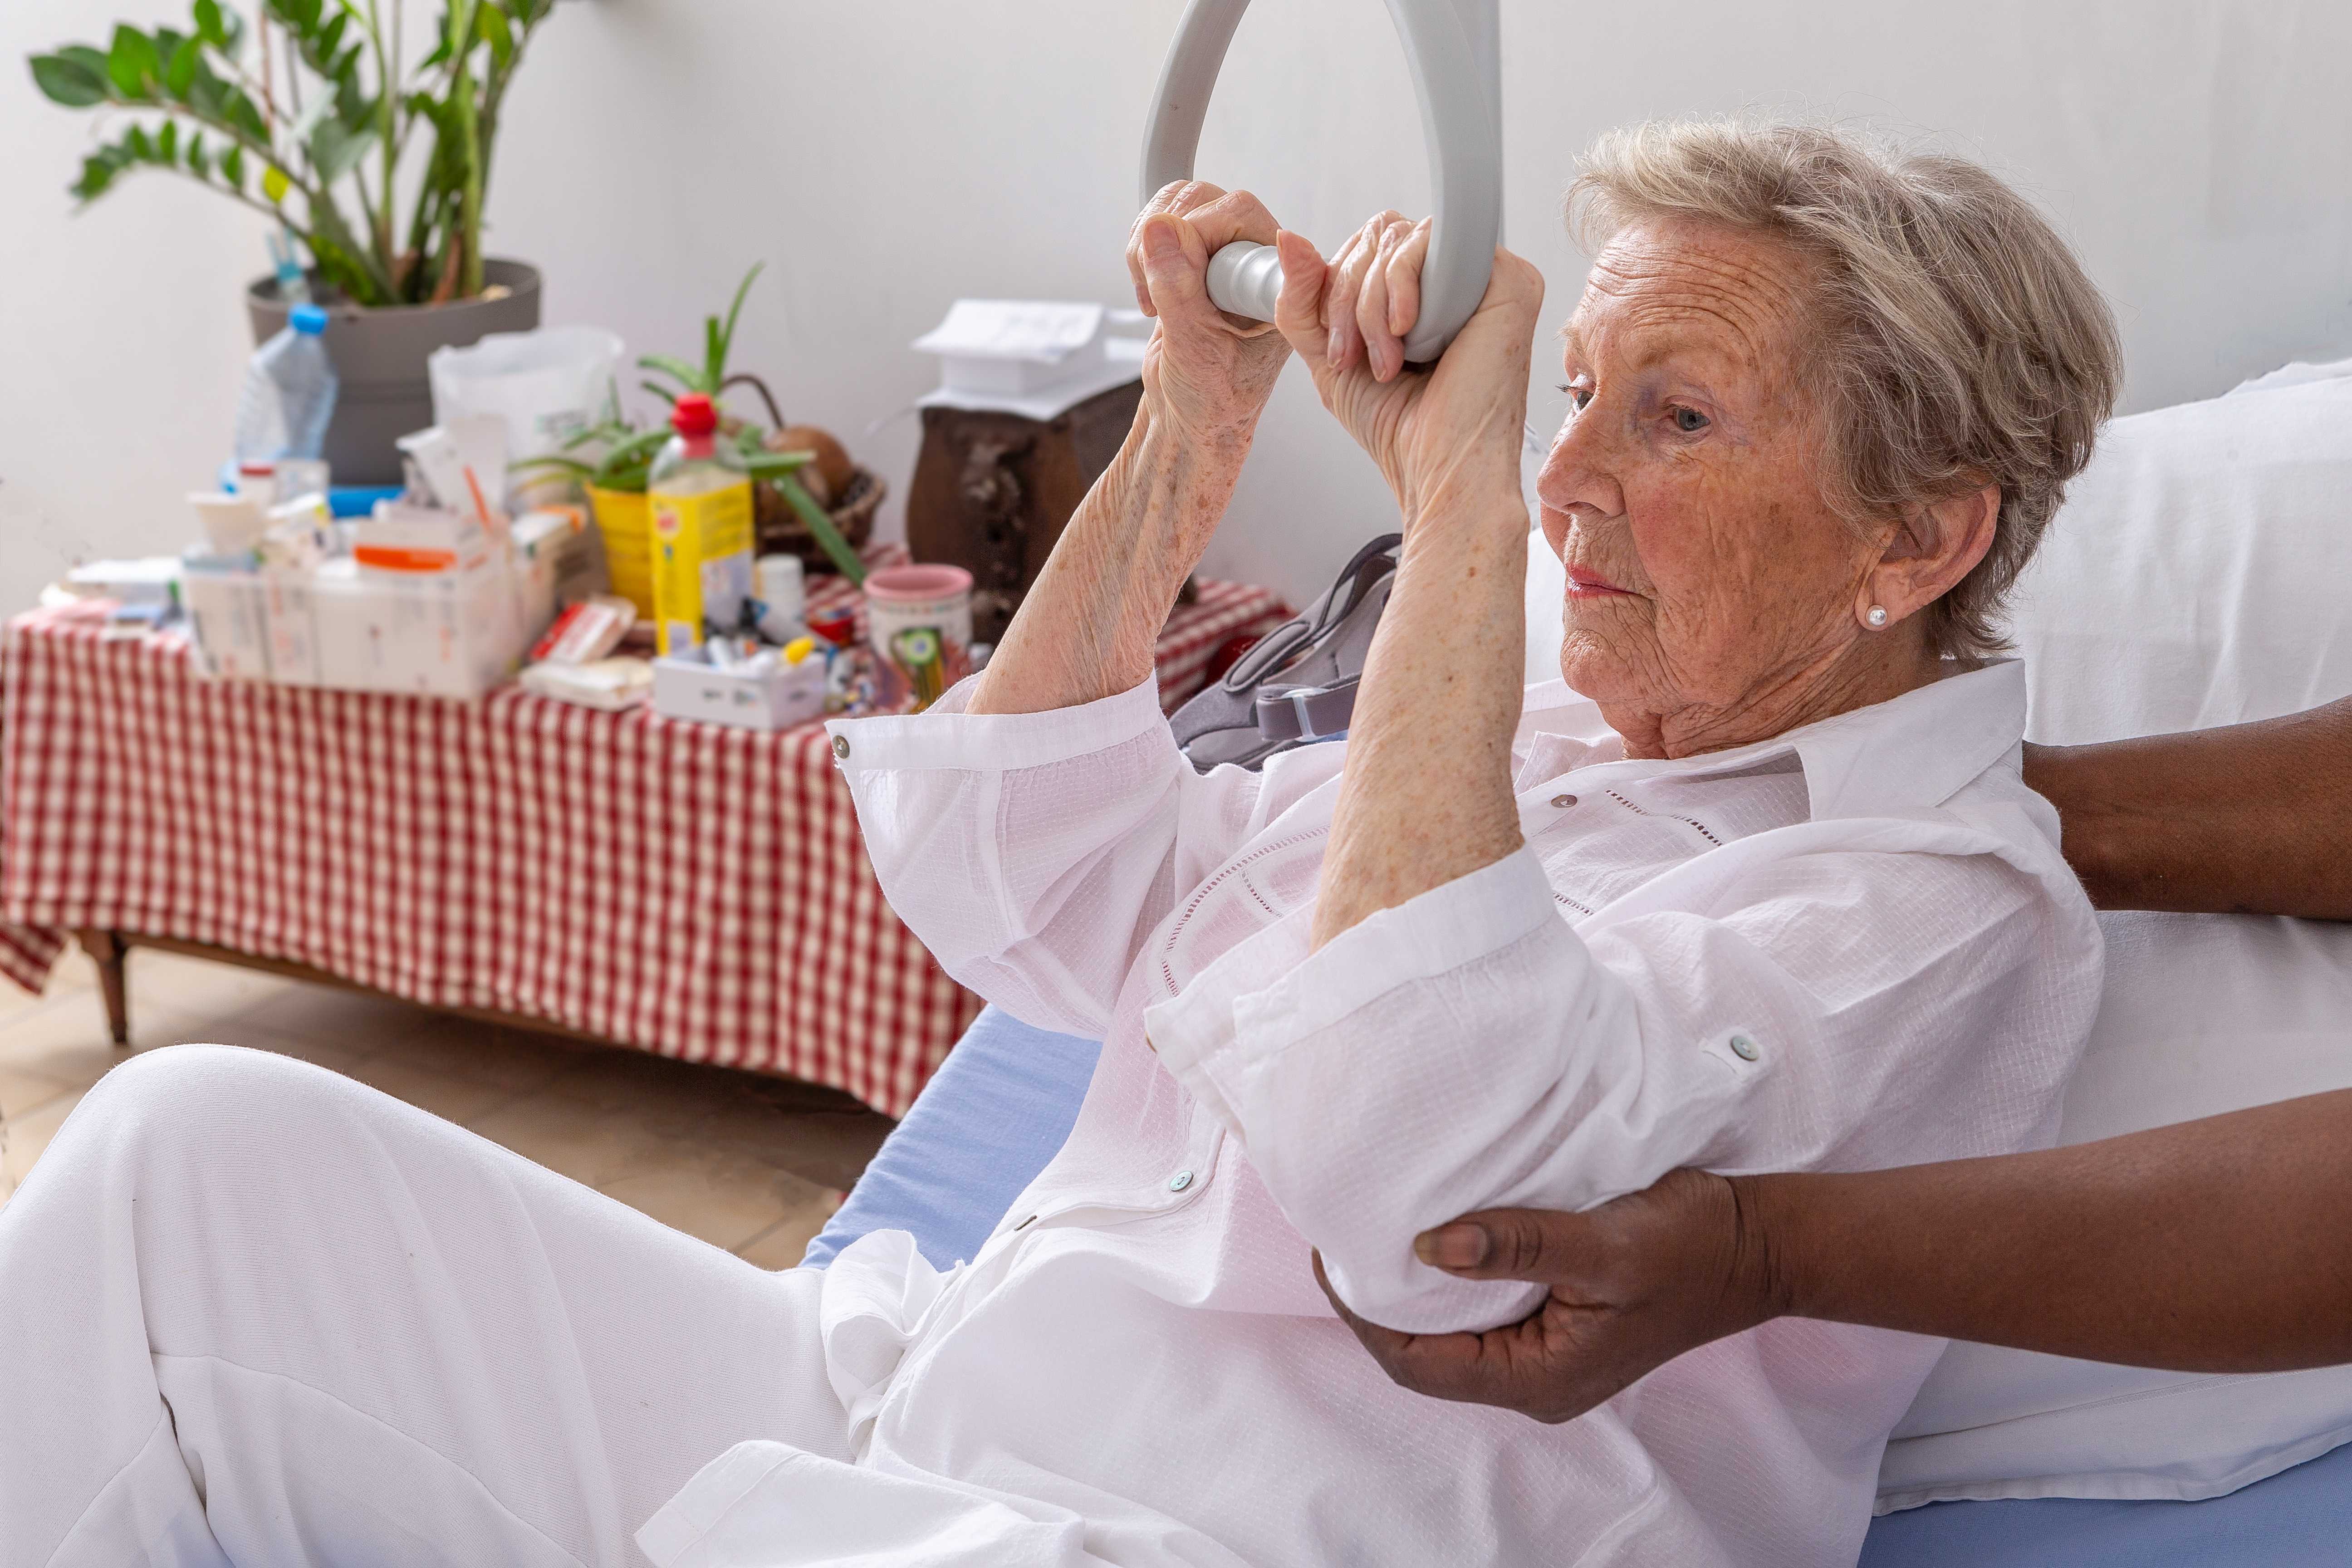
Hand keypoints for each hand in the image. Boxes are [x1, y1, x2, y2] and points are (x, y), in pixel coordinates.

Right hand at [1127, 182, 1294, 455]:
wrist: (1191, 415)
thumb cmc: (1210, 399)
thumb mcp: (1194, 351)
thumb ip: (1178, 290)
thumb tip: (1159, 228)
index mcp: (1278, 284)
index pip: (1242, 220)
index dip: (1204, 235)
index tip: (1181, 277)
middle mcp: (1257, 261)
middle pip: (1210, 201)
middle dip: (1171, 240)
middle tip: (1158, 294)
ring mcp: (1226, 254)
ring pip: (1182, 203)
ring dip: (1151, 243)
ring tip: (1154, 298)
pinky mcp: (1198, 252)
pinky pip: (1164, 218)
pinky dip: (1143, 247)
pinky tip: (1151, 289)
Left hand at [1271, 214, 1543, 520]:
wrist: (1437, 469)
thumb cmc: (1396, 427)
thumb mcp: (1329, 354)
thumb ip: (1303, 299)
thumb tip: (1286, 238)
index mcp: (1424, 290)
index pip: (1369, 244)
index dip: (1335, 285)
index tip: (1337, 350)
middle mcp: (1459, 277)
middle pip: (1381, 234)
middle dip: (1347, 296)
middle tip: (1353, 358)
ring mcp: (1487, 275)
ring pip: (1401, 237)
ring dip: (1371, 304)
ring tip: (1387, 362)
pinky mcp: (1509, 277)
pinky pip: (1433, 240)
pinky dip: (1401, 287)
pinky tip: (1410, 335)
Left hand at [1314, 1169, 1784, 1423]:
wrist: (1755, 1245)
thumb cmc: (1690, 1246)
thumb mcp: (1603, 1243)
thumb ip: (1518, 1245)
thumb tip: (1430, 1244)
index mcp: (1538, 1378)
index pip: (1416, 1362)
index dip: (1363, 1313)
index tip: (1330, 1254)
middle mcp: (1534, 1378)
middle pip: (1423, 1353)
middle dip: (1374, 1301)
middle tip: (1337, 1233)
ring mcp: (1545, 1353)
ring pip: (1449, 1331)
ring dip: (1409, 1286)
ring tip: (1369, 1229)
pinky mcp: (1555, 1323)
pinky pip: (1480, 1310)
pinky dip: (1447, 1276)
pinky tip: (1428, 1233)